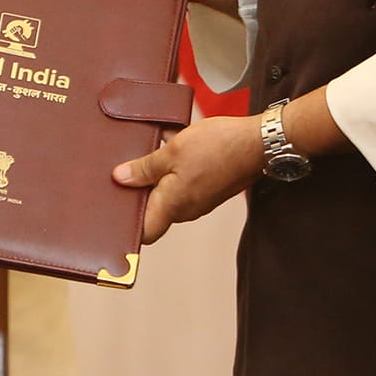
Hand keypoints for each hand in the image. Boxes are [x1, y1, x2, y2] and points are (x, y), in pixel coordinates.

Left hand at [113, 114, 264, 242]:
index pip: (146, 232)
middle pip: (154, 209)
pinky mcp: (210, 188)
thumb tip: (120, 178)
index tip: (115, 211)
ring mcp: (200, 200)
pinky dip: (174, 169)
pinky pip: (184, 183)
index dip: (129, 225)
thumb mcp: (173, 151)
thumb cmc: (219, 146)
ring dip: (158, 175)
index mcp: (174, 205)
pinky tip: (169, 144)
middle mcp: (187, 209)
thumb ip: (144, 167)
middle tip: (124, 171)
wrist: (260, 143)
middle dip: (139, 191)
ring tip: (147, 150)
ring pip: (169, 192)